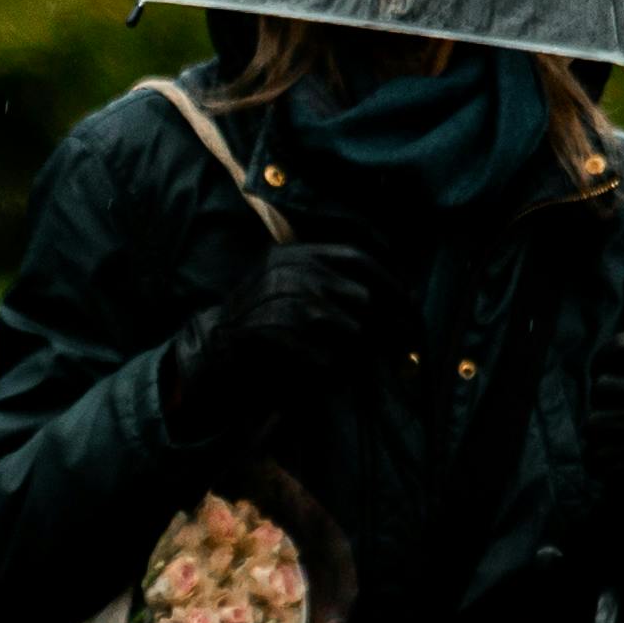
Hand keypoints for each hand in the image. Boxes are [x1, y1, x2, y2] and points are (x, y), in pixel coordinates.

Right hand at [163, 242, 381, 442]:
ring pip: (351, 329)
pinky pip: (327, 358)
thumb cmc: (259, 312)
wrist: (213, 343)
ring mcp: (284, 304)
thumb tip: (396, 287)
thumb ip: (327, 274)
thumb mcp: (286, 277)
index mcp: (295, 253)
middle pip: (363, 296)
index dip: (390, 280)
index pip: (357, 257)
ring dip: (357, 349)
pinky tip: (323, 369)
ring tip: (353, 358)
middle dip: (384, 323)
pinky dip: (330, 368)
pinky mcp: (279, 337)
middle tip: (401, 342)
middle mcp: (291, 272)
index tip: (410, 300)